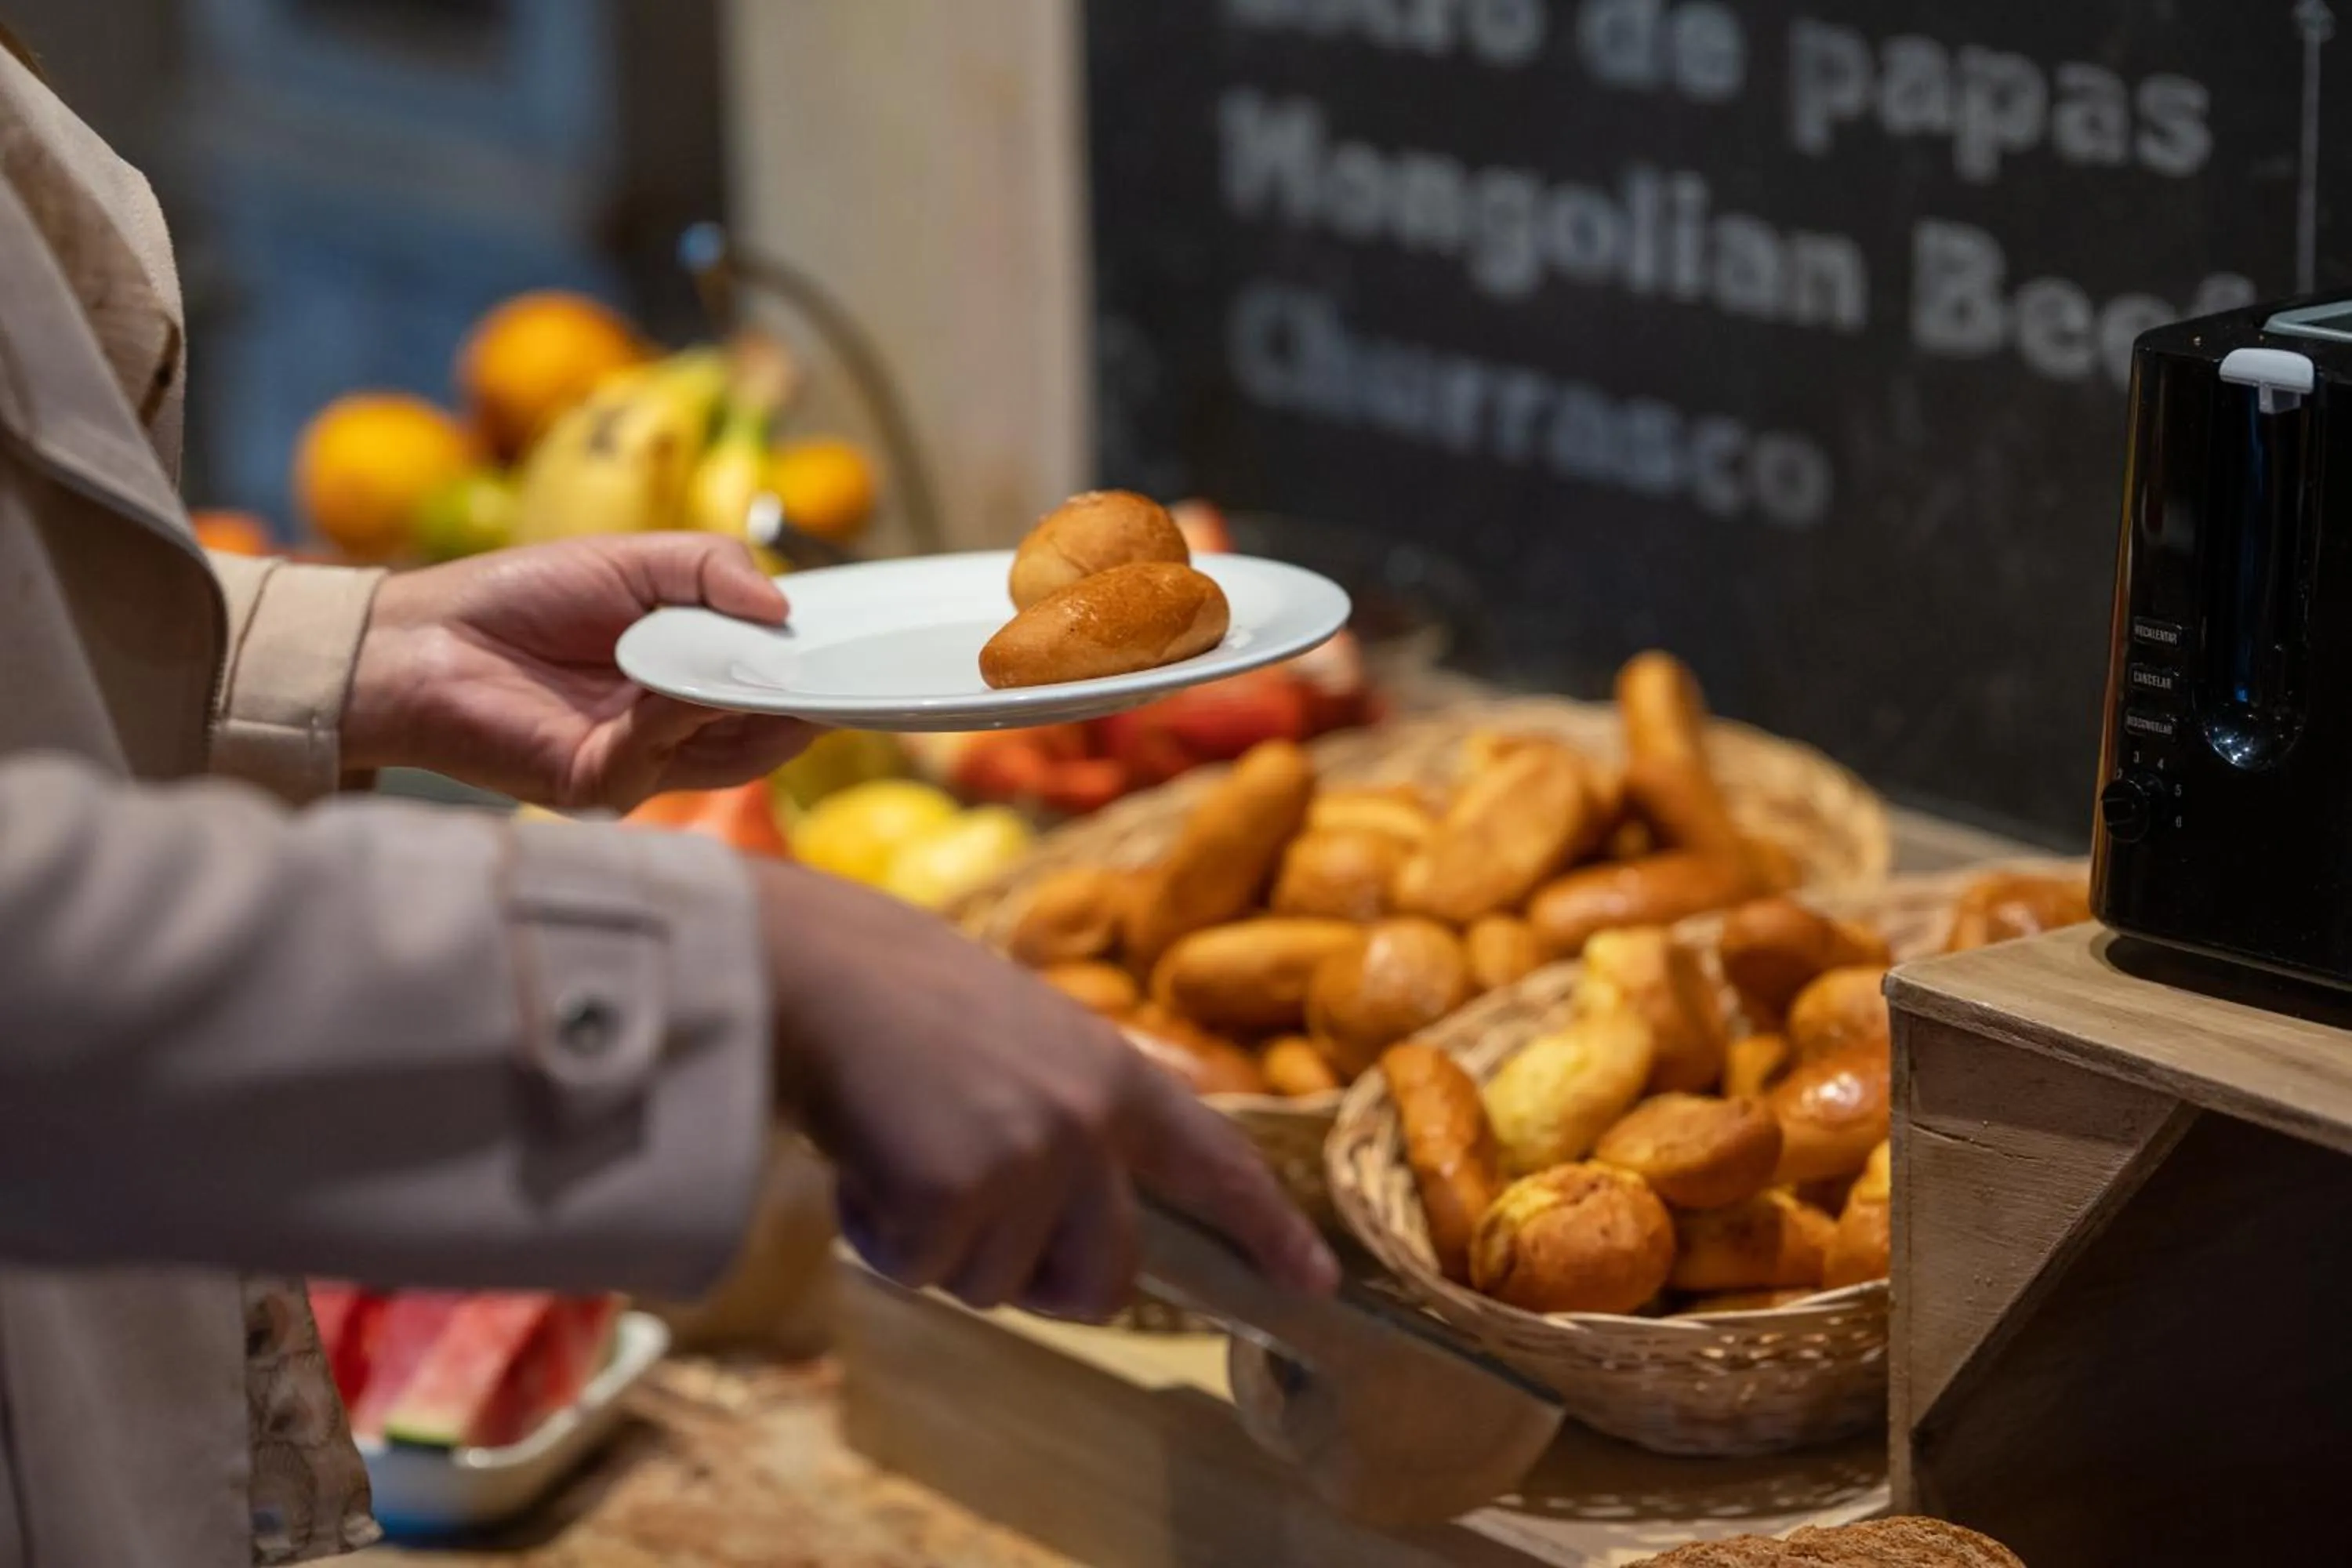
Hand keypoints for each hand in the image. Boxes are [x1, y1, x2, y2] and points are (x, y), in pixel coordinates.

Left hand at [345, 535, 815, 808]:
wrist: (418, 639)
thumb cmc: (521, 596)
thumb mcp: (635, 560)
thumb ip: (714, 570)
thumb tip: (785, 610)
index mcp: (691, 681)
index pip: (775, 685)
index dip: (815, 667)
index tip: (858, 643)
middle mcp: (678, 733)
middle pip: (770, 726)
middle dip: (805, 693)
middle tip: (842, 661)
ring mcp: (644, 764)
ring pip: (731, 746)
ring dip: (751, 700)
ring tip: (771, 660)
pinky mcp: (601, 784)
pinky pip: (662, 750)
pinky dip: (675, 708)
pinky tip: (669, 673)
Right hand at [756, 861, 1338, 1318]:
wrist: (806, 967)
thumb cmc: (894, 993)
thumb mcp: (1022, 1027)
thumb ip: (1070, 1102)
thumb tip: (1078, 1203)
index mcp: (1111, 1071)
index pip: (1212, 1160)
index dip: (1268, 1228)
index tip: (1316, 1282)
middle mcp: (1086, 1121)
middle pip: (1103, 1279)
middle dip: (1037, 1277)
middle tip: (963, 1214)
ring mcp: (1025, 1160)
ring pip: (994, 1282)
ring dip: (936, 1239)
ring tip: (898, 1142)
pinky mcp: (951, 1196)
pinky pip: (918, 1272)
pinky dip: (877, 1235)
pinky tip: (863, 1158)